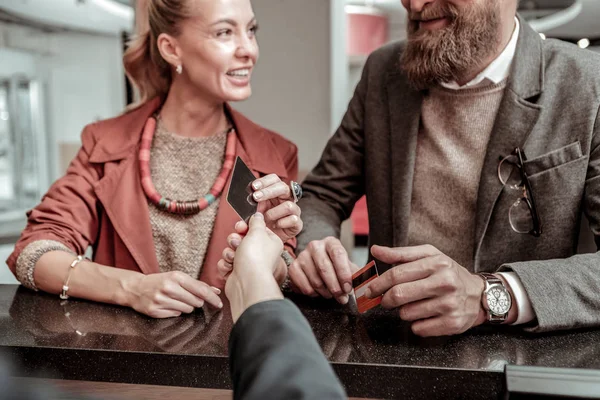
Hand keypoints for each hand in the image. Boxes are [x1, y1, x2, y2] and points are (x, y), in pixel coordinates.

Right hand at [124, 271, 222, 317]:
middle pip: (196, 301)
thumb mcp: (178, 278)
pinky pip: (176, 315)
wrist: (136, 288)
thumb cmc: (160, 281)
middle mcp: (168, 288)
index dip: (212, 298)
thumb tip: (216, 291)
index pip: (201, 290)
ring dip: (186, 306)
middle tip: (187, 297)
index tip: (219, 304)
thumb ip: (197, 284)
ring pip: (187, 309)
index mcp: (176, 277)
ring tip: (175, 300)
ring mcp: (161, 300)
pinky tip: (168, 305)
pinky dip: (175, 311)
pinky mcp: (155, 311)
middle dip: (196, 301)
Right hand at [217, 220, 286, 283]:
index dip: (246, 227)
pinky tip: (230, 266)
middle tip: (236, 243)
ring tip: (234, 257)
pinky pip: (226, 263)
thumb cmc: (256, 257)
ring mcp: (248, 264)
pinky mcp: (237, 273)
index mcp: (270, 242)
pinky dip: (226, 264)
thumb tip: (258, 215)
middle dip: (234, 240)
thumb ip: (256, 221)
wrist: (248, 283)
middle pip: (241, 239)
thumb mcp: (258, 232)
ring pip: (231, 250)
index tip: (241, 227)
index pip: (256, 229)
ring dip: (229, 252)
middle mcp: (260, 253)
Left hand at [251, 174, 302, 241]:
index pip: (274, 179)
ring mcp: (294, 210)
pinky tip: (275, 226)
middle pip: (283, 187)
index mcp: (276, 192)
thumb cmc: (262, 224)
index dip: (264, 181)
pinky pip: (293, 219)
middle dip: (268, 192)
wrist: (269, 240)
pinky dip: (282, 223)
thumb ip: (247, 214)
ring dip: (274, 212)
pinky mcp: (298, 223)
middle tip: (255, 197)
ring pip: (288, 205)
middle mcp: (286, 198)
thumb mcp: (252, 216)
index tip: (253, 187)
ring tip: (265, 218)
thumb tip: (240, 218)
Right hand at [290, 237, 356, 303]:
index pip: (338, 254)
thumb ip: (356, 274)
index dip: (344, 273)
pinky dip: (314, 294)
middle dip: (335, 287)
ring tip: (331, 295)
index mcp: (331, 242)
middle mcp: (315, 246)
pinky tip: (319, 292)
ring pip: (315, 280)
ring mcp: (302, 256)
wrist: (316, 267)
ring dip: (326, 293)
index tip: (348, 288)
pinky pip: (304, 286)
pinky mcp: (293, 268)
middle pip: (324, 268)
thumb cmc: (335, 267)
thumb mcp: (348, 267)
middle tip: (342, 298)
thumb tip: (363, 283)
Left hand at [366, 245, 485, 336]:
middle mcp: (444, 282)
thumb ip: (400, 254)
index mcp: (436, 263)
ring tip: (414, 305)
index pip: (397, 274)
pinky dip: (416, 324)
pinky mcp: (452, 323)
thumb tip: (376, 250)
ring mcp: (449, 304)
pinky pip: (419, 328)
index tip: (369, 290)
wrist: (479, 294)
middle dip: (385, 300)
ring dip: (403, 311)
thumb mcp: (429, 256)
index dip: (378, 284)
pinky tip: (425, 315)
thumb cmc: (448, 273)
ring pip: (406, 313)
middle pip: (399, 295)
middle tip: (384, 301)